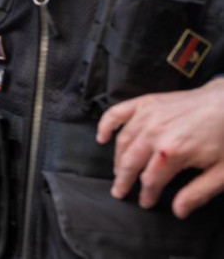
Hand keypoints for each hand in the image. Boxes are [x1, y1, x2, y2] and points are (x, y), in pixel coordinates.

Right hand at [97, 78, 223, 217]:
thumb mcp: (222, 172)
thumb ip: (198, 192)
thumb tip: (178, 211)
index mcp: (172, 152)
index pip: (150, 180)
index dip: (147, 194)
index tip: (146, 203)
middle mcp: (154, 133)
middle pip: (130, 162)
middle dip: (124, 180)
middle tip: (120, 192)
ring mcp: (147, 115)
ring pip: (123, 142)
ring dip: (117, 159)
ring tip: (118, 172)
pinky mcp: (146, 102)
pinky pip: (117, 113)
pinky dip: (106, 125)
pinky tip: (102, 137)